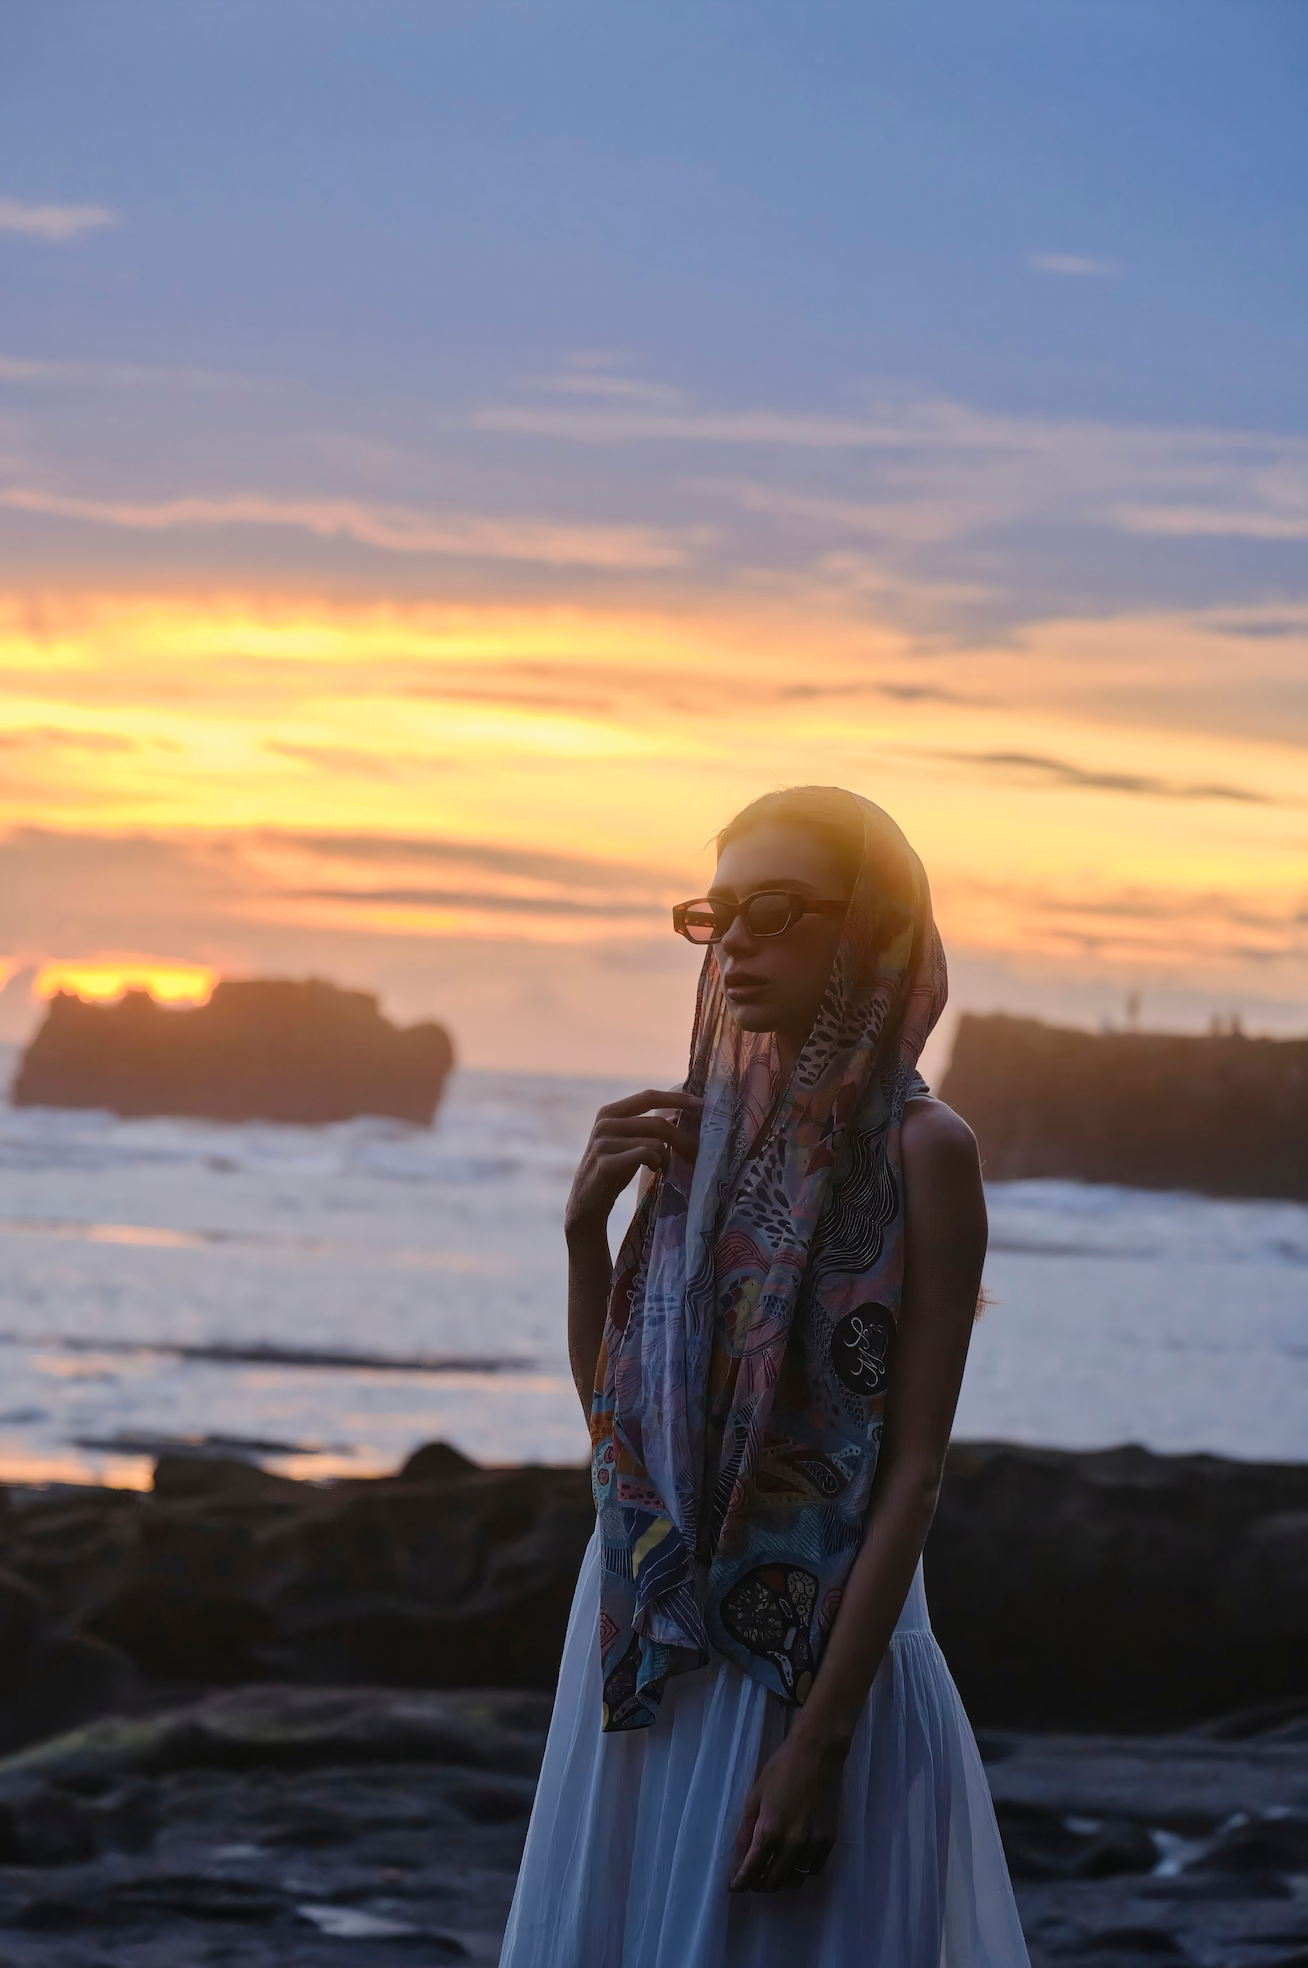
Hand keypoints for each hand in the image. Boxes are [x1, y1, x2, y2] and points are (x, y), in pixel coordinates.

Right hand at [564, 1088, 700, 1240]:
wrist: (586, 1203)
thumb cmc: (613, 1171)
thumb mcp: (628, 1143)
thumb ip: (646, 1127)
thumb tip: (680, 1114)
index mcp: (609, 1112)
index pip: (648, 1097)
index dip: (676, 1098)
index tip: (700, 1103)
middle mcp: (604, 1124)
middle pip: (657, 1123)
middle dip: (681, 1138)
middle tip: (694, 1153)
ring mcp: (603, 1143)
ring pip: (655, 1141)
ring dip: (668, 1157)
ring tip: (665, 1167)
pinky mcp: (606, 1163)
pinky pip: (646, 1155)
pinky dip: (657, 1163)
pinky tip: (654, 1170)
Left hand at [729, 1731, 843, 1892]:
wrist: (817, 1754)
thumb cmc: (781, 1769)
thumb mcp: (755, 1796)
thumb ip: (746, 1829)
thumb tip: (741, 1856)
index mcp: (770, 1830)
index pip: (751, 1870)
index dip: (740, 1883)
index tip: (734, 1887)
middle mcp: (793, 1843)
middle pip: (774, 1881)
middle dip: (759, 1885)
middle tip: (752, 1880)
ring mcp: (814, 1843)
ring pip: (795, 1880)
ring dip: (781, 1881)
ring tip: (773, 1871)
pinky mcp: (830, 1840)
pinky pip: (814, 1869)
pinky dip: (801, 1871)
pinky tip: (794, 1862)